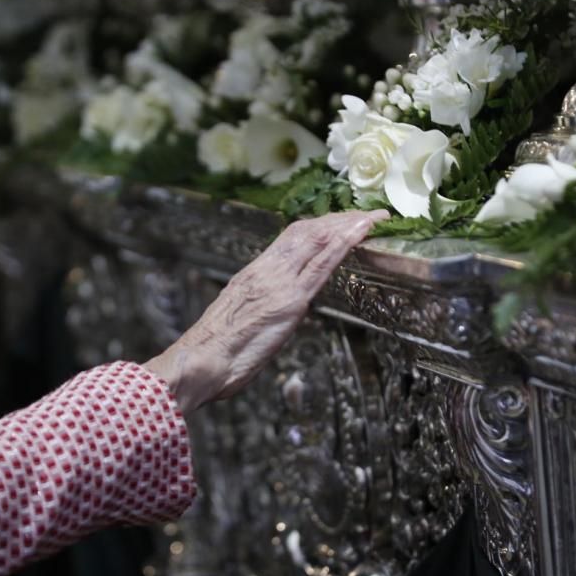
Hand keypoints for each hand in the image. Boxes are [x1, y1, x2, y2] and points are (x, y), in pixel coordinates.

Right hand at [145, 210, 386, 411]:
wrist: (201, 361)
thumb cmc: (213, 353)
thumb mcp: (237, 320)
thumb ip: (260, 307)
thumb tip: (273, 309)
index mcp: (254, 273)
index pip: (292, 238)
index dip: (319, 225)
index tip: (339, 221)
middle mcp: (267, 271)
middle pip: (308, 231)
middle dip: (339, 219)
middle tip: (366, 214)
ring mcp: (281, 283)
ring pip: (319, 240)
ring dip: (350, 225)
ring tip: (374, 217)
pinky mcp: (291, 300)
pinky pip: (323, 264)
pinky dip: (346, 243)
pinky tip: (363, 232)